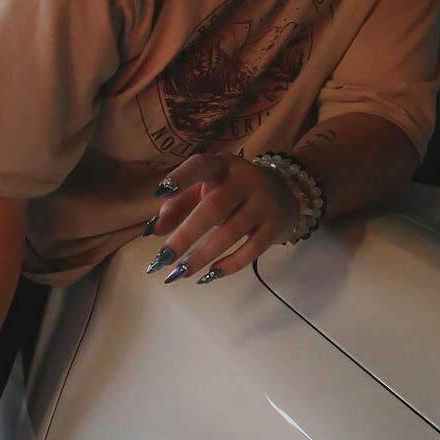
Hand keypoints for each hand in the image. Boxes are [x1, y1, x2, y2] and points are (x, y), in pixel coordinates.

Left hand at [145, 153, 299, 282]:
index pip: (201, 165)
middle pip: (214, 208)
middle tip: (162, 258)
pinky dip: (230, 264)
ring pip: (231, 232)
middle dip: (186, 235)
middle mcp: (245, 181)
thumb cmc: (232, 193)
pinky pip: (252, 249)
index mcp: (222, 166)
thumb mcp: (205, 190)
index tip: (158, 193)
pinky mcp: (274, 226)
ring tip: (180, 273)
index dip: (181, 177)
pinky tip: (209, 275)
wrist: (286, 194)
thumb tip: (154, 231)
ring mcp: (263, 203)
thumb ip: (178, 206)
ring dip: (203, 255)